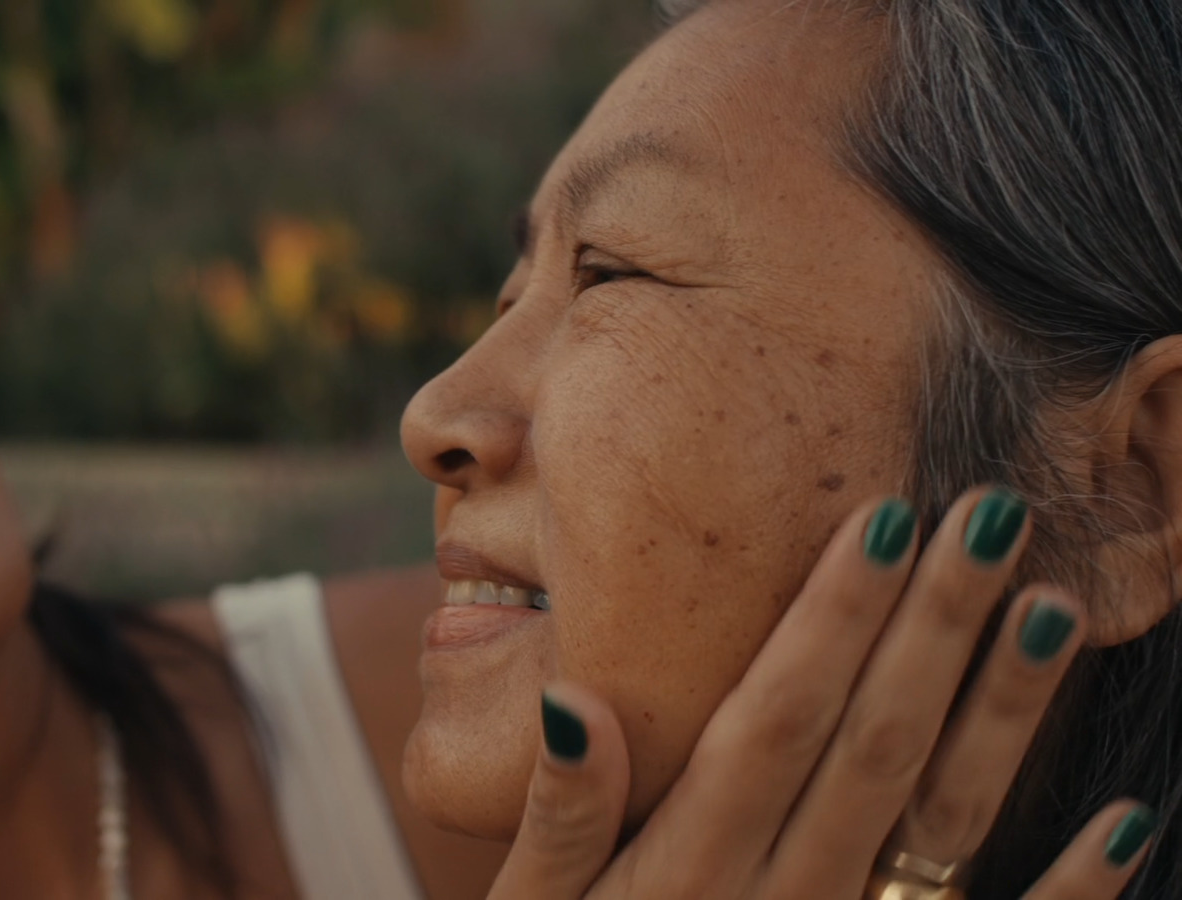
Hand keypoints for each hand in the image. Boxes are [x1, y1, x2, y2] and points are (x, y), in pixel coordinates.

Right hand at [490, 489, 1156, 898]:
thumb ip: (562, 816)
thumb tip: (576, 702)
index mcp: (688, 865)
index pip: (776, 720)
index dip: (832, 621)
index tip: (883, 521)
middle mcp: (780, 897)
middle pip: (871, 744)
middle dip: (931, 626)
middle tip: (988, 513)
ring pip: (942, 820)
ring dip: (1001, 717)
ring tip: (1052, 610)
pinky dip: (1070, 892)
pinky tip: (1126, 821)